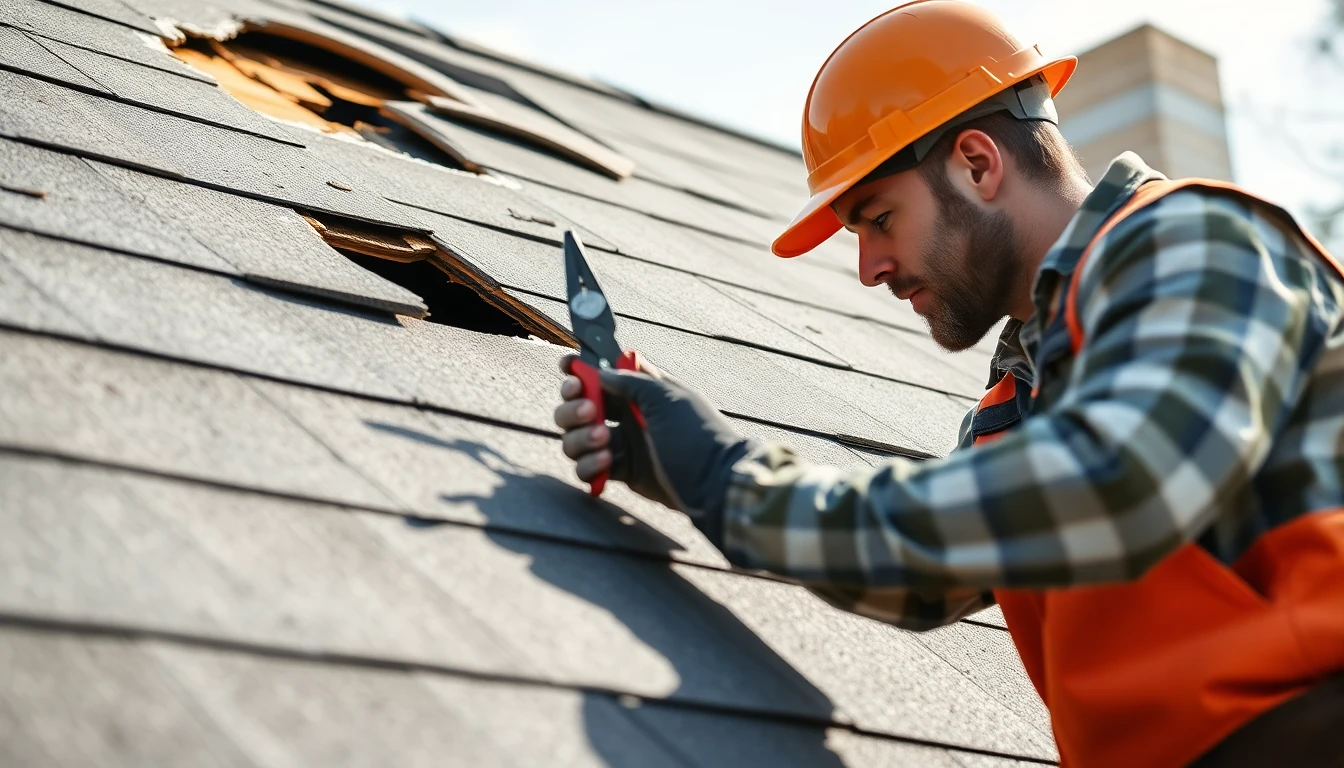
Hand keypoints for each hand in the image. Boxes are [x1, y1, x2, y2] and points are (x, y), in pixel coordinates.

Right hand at [554, 355, 752, 517]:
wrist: (715, 483)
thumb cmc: (696, 434)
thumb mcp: (667, 397)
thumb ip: (631, 381)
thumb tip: (601, 372)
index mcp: (639, 390)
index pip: (600, 373)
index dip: (578, 370)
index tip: (569, 370)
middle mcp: (626, 414)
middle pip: (576, 406)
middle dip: (573, 408)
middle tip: (589, 412)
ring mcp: (622, 444)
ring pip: (575, 438)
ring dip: (580, 438)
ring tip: (604, 442)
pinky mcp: (621, 472)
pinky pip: (587, 467)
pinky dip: (589, 465)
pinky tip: (606, 464)